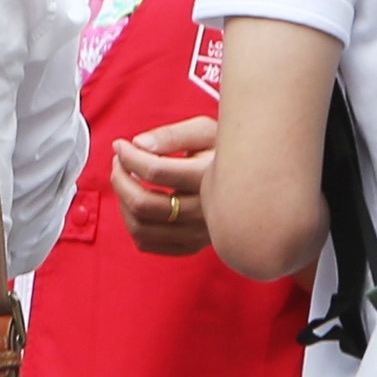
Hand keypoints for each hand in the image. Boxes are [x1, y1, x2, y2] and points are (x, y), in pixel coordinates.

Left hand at [110, 115, 218, 256]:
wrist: (257, 181)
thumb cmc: (226, 150)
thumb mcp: (207, 131)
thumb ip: (173, 135)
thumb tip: (138, 144)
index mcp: (210, 178)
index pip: (155, 171)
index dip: (129, 156)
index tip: (120, 145)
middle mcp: (206, 212)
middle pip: (144, 204)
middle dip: (120, 180)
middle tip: (119, 162)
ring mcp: (199, 233)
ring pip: (141, 228)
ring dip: (122, 202)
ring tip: (125, 179)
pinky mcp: (193, 245)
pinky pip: (149, 244)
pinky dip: (133, 223)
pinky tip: (137, 201)